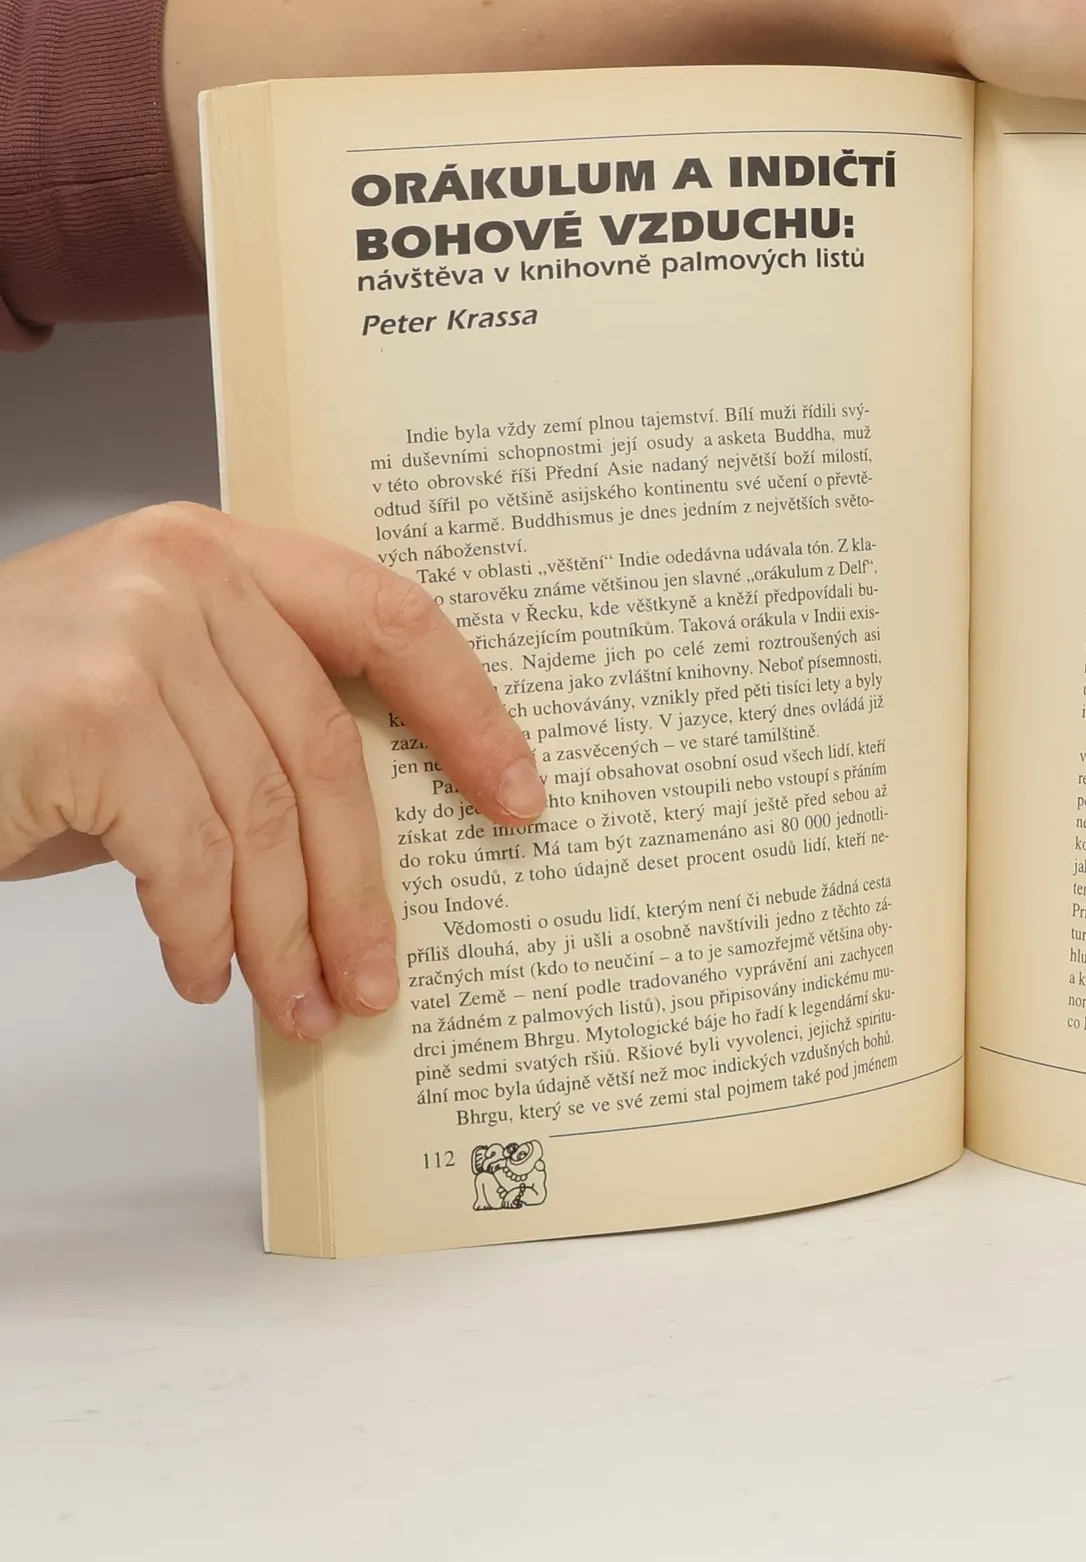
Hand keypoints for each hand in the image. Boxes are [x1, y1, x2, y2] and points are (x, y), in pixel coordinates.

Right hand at [0, 504, 543, 1039]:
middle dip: (359, 887)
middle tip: (374, 981)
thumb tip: (361, 852)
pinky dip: (200, 932)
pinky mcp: (90, 711)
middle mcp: (188, 572)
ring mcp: (137, 631)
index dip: (469, 712)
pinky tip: (199, 974)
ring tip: (294, 1008)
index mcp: (220, 554)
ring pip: (266, 816)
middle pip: (329, 748)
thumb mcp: (146, 704)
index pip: (389, 619)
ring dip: (284, 933)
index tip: (519, 797)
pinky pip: (188, 854)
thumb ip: (248, 734)